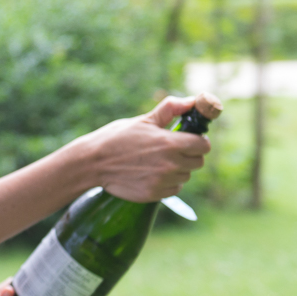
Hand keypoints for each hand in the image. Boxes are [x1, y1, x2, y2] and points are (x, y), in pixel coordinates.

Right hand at [80, 93, 217, 202]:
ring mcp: (162, 181)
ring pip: (186, 176)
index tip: (191, 139)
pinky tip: (153, 174)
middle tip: (174, 150)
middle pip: (198, 162)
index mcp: (169, 143)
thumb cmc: (117, 138)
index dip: (199, 141)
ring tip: (159, 162)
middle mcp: (169, 164)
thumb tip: (192, 101)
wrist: (93, 163)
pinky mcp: (154, 194)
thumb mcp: (144, 120)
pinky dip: (168, 183)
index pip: (204, 146)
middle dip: (190, 155)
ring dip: (179, 169)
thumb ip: (170, 109)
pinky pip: (174, 189)